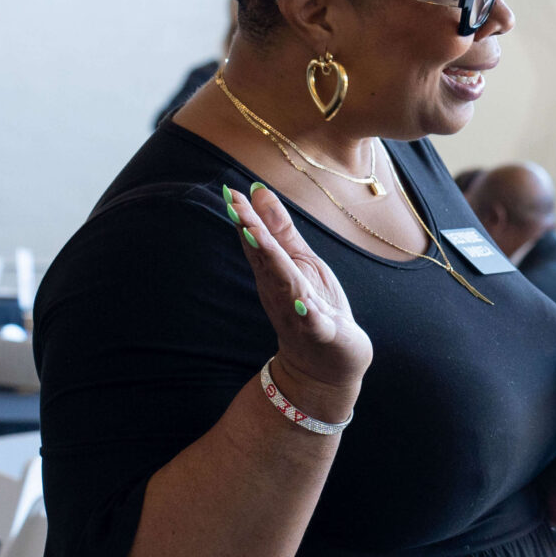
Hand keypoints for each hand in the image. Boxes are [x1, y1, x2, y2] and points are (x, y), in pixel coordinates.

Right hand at [228, 183, 369, 422]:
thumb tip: (257, 192)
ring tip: (260, 237)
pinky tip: (305, 303)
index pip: (257, 242)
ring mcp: (299, 314)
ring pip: (285, 286)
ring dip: (272, 264)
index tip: (231, 193)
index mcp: (275, 273)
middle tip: (237, 207)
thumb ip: (279, 230)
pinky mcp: (321, 334)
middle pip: (265, 260)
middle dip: (252, 234)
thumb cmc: (313, 306)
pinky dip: (308, 315)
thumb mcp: (299, 262)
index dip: (245, 218)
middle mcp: (280, 292)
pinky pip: (313, 324)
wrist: (324, 365)